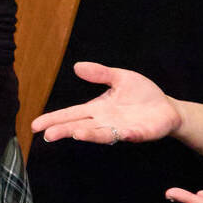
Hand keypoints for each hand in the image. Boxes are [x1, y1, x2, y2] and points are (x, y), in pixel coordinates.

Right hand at [31, 60, 182, 144]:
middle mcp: (105, 122)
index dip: (54, 119)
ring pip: (101, 133)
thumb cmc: (141, 94)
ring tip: (76, 133)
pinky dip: (125, 135)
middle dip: (65, 130)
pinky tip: (120, 133)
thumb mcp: (120, 77)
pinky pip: (130, 134)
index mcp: (97, 109)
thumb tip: (77, 66)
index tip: (36, 125)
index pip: (71, 114)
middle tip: (48, 135)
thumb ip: (100, 73)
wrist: (166, 108)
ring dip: (89, 134)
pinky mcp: (139, 133)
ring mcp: (121, 129)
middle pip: (80, 126)